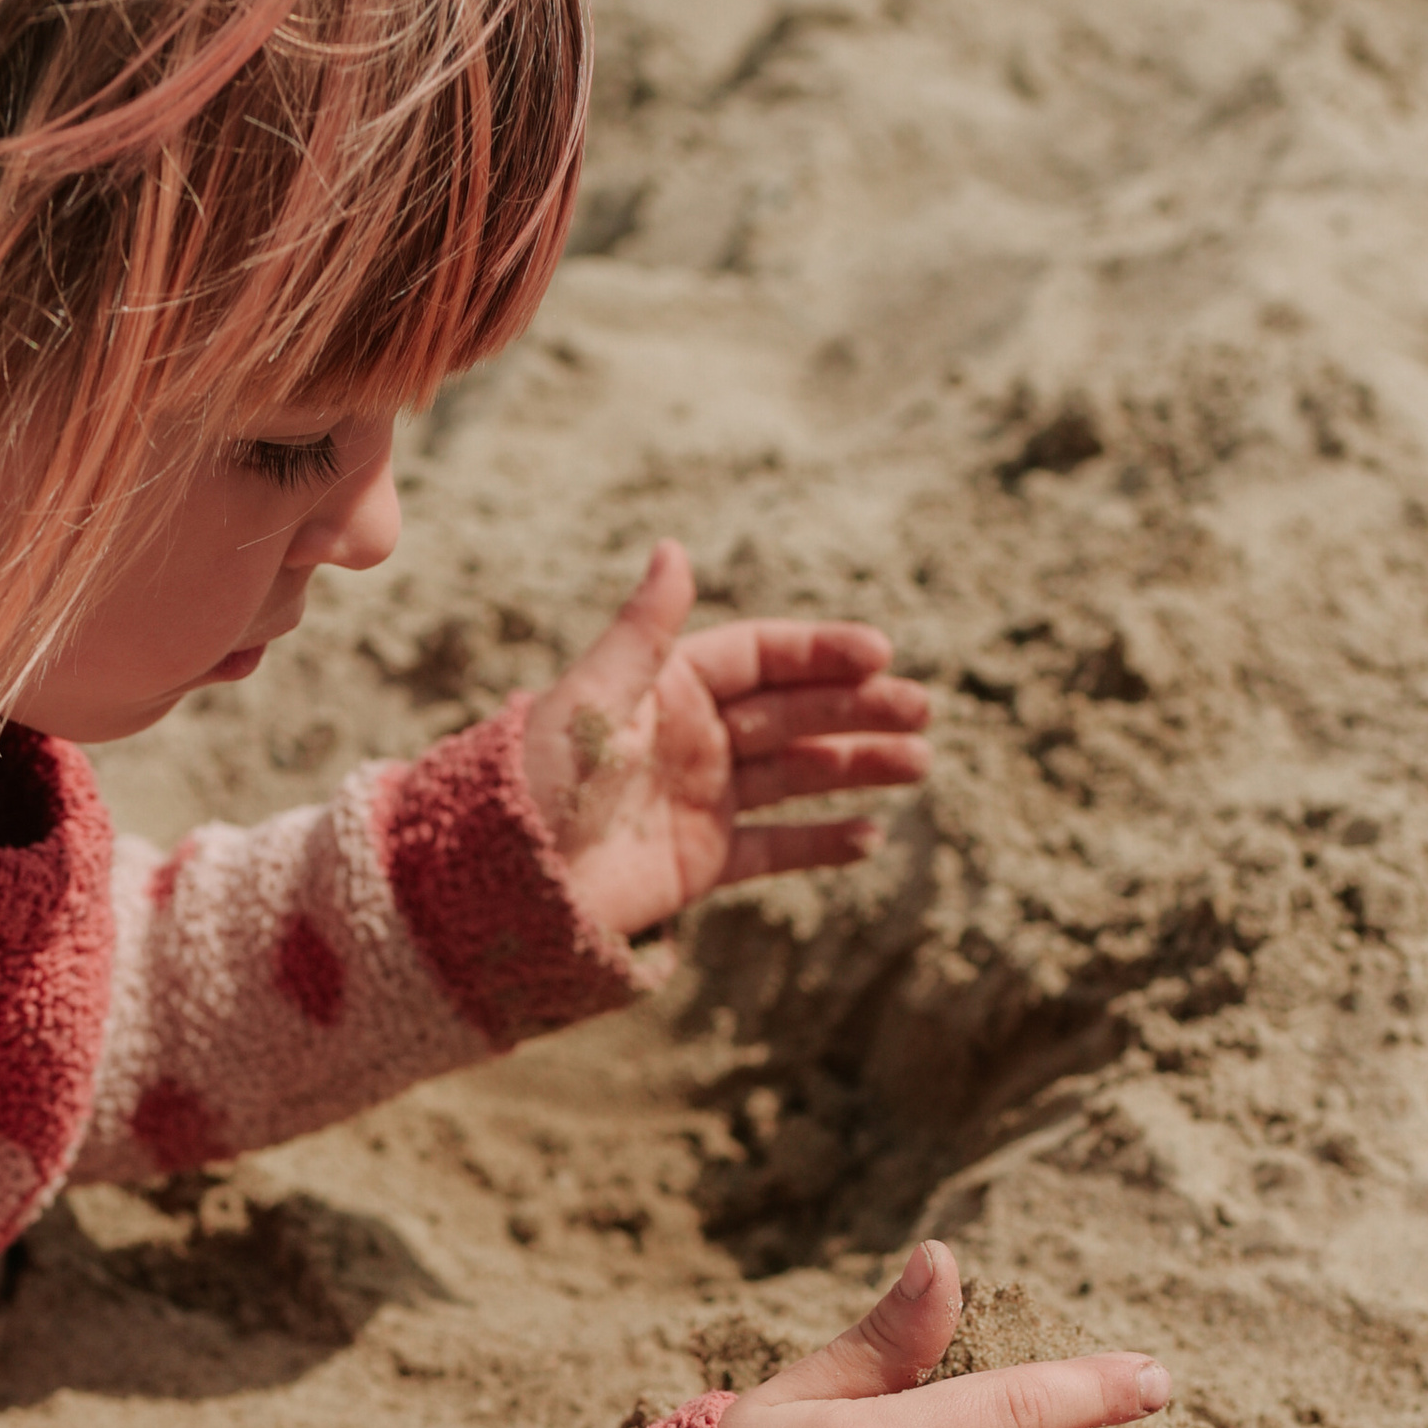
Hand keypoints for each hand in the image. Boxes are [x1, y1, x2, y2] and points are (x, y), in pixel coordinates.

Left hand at [522, 538, 929, 941]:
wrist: (506, 880)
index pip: (762, 658)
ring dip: (858, 767)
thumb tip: (674, 546)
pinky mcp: (703, 861)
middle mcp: (694, 738)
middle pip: (793, 714)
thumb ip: (644, 631)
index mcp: (669, 687)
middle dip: (858, 709)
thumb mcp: (593, 698)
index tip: (877, 653)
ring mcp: (703, 800)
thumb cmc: (539, 780)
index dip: (820, 653)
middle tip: (921, 710)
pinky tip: (871, 837)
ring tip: (917, 763)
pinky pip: (776, 847)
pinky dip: (823, 843)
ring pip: (798, 775)